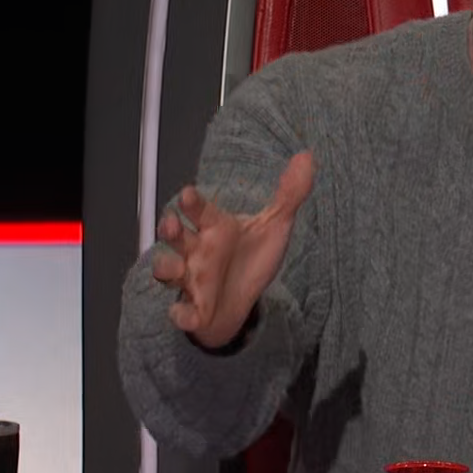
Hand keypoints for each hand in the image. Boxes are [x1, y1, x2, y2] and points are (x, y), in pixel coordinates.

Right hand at [152, 151, 314, 349]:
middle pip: (174, 235)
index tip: (188, 194)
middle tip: (171, 224)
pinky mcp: (194, 308)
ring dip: (165, 266)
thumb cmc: (251, 259)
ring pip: (168, 269)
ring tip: (171, 266)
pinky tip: (186, 315)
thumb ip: (289, 194)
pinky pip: (180, 312)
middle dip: (168, 228)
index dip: (192, 202)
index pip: (199, 210)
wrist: (244, 301)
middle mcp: (197, 250)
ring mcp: (192, 279)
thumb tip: (307, 157)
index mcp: (214, 227)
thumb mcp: (275, 226)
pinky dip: (180, 314)